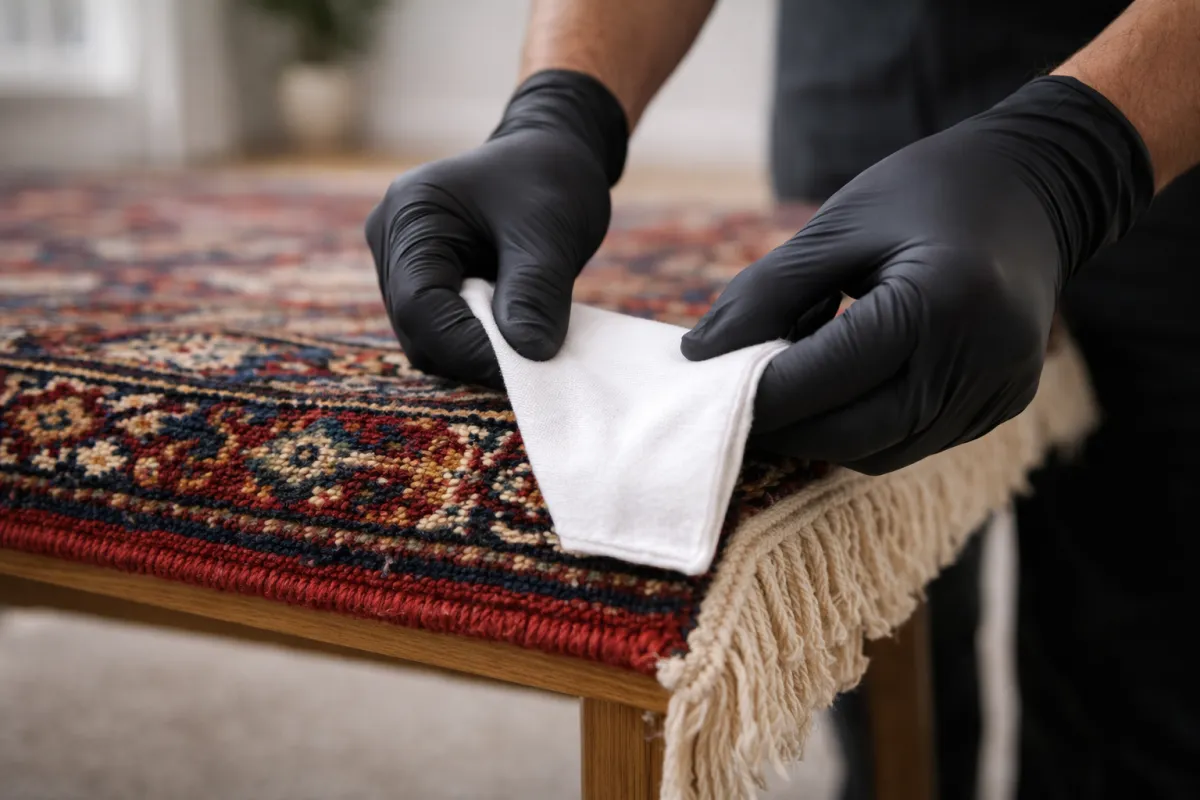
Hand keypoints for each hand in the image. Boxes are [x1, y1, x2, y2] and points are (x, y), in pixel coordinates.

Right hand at [365, 70, 627, 387]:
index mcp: (411, 214)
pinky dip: (482, 341)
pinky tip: (518, 331)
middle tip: (534, 362)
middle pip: (418, 329)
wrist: (553, 154)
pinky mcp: (425, 282)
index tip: (525, 365)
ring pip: (430, 338)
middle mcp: (392, 241)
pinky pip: (445, 330)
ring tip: (529, 338)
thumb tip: (529, 356)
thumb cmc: (550, 178)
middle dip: (474, 352)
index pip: (418, 305)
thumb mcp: (551, 230)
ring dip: (479, 350)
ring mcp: (402, 264)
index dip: (467, 346)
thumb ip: (535, 291)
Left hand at [683, 77, 1151, 473]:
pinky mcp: (1001, 405)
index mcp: (940, 302)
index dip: (757, 395)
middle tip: (731, 401)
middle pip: (852, 435)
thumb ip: (767, 291)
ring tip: (787, 382)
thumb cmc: (930, 189)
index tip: (701, 391)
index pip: (825, 378)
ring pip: (880, 451)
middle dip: (783, 427)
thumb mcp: (840, 224)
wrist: (1038, 184)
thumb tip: (699, 354)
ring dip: (820, 432)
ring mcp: (998, 392)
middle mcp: (979, 360)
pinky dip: (862, 425)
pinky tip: (840, 383)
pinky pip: (913, 440)